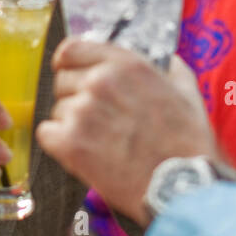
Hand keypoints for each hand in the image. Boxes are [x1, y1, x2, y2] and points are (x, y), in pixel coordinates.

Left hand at [36, 39, 218, 226]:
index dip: (67, 62)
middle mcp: (100, 82)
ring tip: (102, 143)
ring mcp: (83, 111)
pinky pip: (47, 134)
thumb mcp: (188, 94)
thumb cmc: (188, 143)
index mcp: (125, 65)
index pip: (72, 49)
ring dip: (72, 125)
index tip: (68, 72)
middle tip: (98, 121)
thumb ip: (173, 71)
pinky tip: (85, 154)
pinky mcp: (70, 143)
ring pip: (58, 110)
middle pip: (62, 81)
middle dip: (75, 98)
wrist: (182, 185)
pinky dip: (60, 144)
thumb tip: (170, 61)